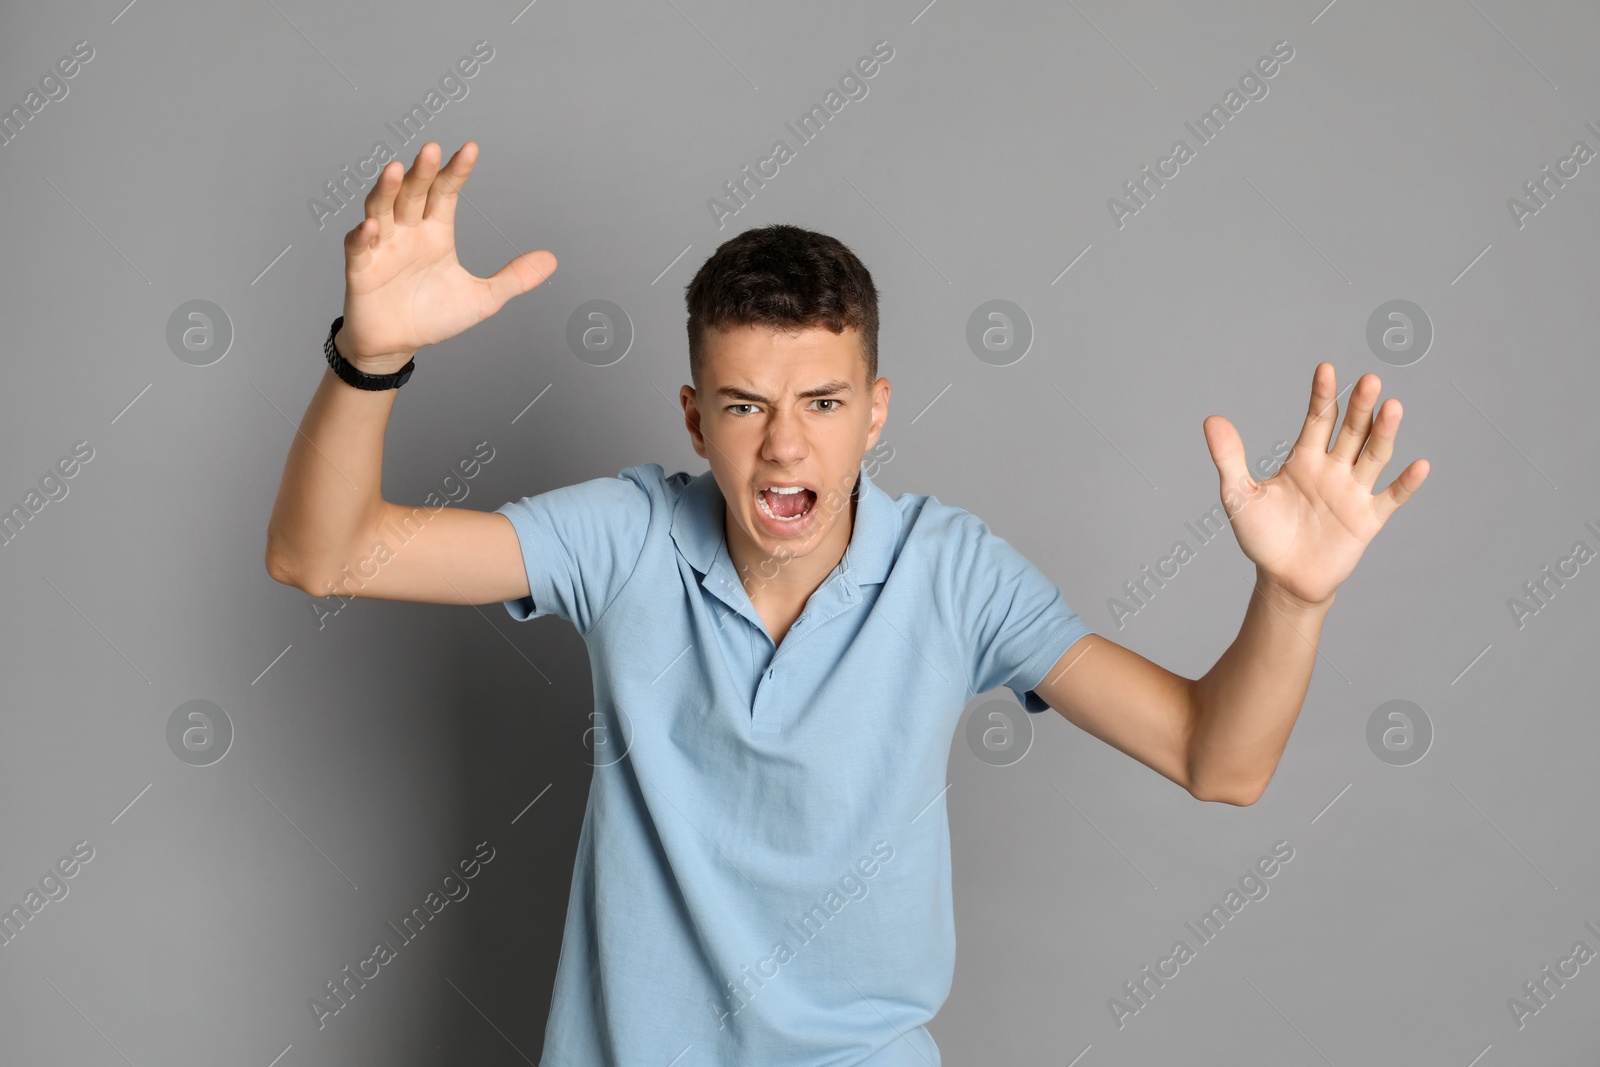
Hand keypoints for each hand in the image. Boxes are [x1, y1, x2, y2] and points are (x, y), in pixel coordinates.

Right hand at [338, 141, 555, 369]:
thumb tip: (552, 260)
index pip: (446, 192)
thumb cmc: (433, 316)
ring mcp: (382, 247)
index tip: (471, 148)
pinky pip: (359, 247)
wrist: (397, 344)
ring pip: (383, 209)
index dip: (457, 171)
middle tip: (432, 149)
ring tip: (395, 169)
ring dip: (387, 190)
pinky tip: (372, 226)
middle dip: (422, 172)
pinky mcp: (361, 268)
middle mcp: (408, 231)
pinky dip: (363, 235)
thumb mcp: (482, 298)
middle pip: (414, 193)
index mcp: (436, 232)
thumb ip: (514, 278)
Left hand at [1201, 362, 1429, 608]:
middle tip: (1369, 380)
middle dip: (1359, 406)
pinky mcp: (1367, 520)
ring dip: (1384, 433)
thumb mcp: (1238, 495)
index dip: (1322, 395)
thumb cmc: (1262, 536)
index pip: (1317, 419)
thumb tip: (1211, 420)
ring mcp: (1353, 493)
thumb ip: (1229, 458)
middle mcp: (1333, 470)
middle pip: (1351, 431)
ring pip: (1373, 456)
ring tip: (1393, 407)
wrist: (1283, 579)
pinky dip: (1406, 484)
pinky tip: (1420, 465)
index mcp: (1304, 459)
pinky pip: (1390, 499)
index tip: (1325, 368)